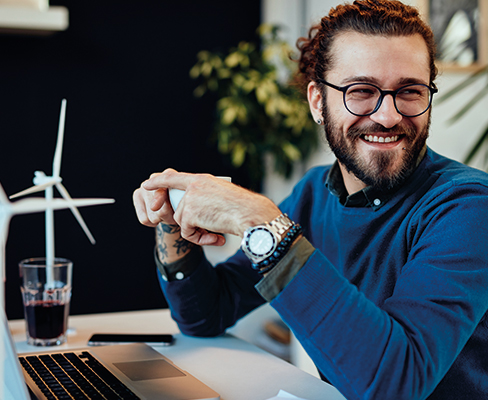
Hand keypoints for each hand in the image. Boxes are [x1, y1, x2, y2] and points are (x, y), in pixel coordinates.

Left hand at [141, 169, 280, 245]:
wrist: (250, 214)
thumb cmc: (243, 208)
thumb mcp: (222, 195)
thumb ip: (205, 197)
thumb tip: (193, 211)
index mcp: (202, 179)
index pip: (173, 177)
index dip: (158, 181)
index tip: (147, 184)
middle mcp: (193, 186)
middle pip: (178, 207)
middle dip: (186, 221)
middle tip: (207, 228)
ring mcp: (190, 199)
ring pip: (181, 221)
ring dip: (196, 230)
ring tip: (215, 231)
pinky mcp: (189, 213)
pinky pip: (186, 232)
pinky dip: (198, 238)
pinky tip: (214, 237)